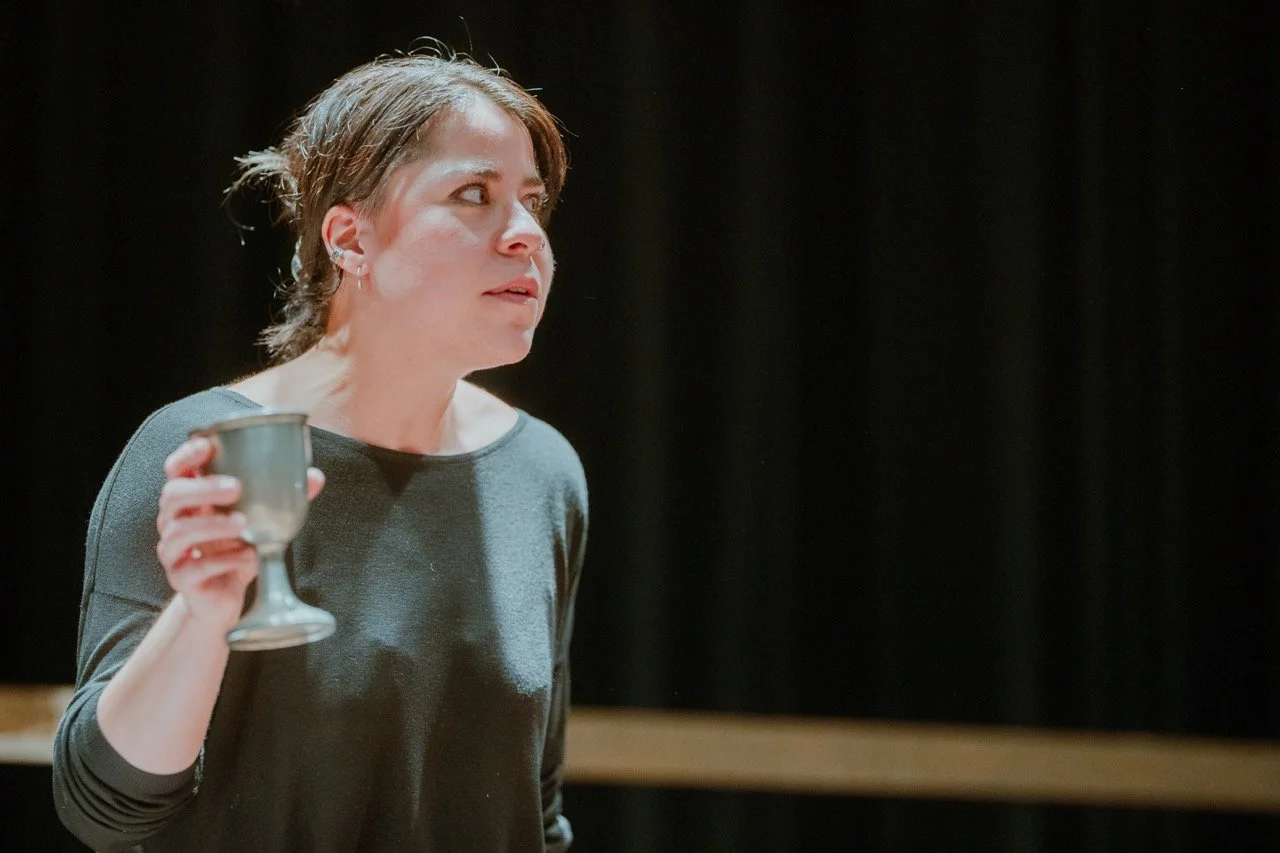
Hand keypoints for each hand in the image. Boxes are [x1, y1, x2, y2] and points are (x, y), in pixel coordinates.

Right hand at [155, 436, 325, 633]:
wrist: (223, 599)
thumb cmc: (237, 549)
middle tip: (235, 488)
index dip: (186, 455)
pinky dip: (224, 560)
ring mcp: (173, 551)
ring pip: (179, 532)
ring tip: (243, 524)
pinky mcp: (181, 579)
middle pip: (172, 495)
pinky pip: (195, 567)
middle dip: (202, 489)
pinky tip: (247, 556)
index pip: (176, 469)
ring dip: (212, 525)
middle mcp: (174, 521)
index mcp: (190, 500)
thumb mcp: (260, 521)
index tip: (206, 445)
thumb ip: (284, 497)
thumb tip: (315, 476)